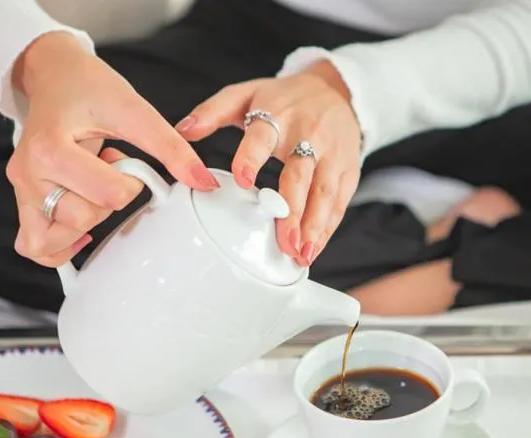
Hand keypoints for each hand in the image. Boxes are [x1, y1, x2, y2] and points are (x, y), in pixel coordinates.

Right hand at [7, 32, 218, 266]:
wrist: (55, 76)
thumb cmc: (88, 89)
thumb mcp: (134, 110)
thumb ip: (171, 148)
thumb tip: (203, 182)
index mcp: (49, 149)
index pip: (106, 195)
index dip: (131, 184)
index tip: (126, 162)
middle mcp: (28, 173)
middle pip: (80, 219)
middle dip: (108, 201)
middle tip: (107, 172)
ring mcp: (22, 189)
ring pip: (51, 241)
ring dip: (83, 223)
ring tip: (91, 189)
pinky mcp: (25, 201)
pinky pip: (34, 245)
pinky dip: (58, 247)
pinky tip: (81, 227)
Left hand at [176, 61, 361, 265]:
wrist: (336, 90)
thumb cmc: (285, 98)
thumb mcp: (246, 93)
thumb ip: (213, 111)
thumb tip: (182, 131)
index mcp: (277, 115)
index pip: (262, 137)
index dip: (252, 157)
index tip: (242, 180)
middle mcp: (307, 134)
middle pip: (300, 175)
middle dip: (293, 210)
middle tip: (283, 241)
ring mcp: (332, 154)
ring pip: (324, 192)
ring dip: (313, 226)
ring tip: (301, 253)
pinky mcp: (348, 170)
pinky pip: (339, 202)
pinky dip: (327, 228)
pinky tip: (314, 248)